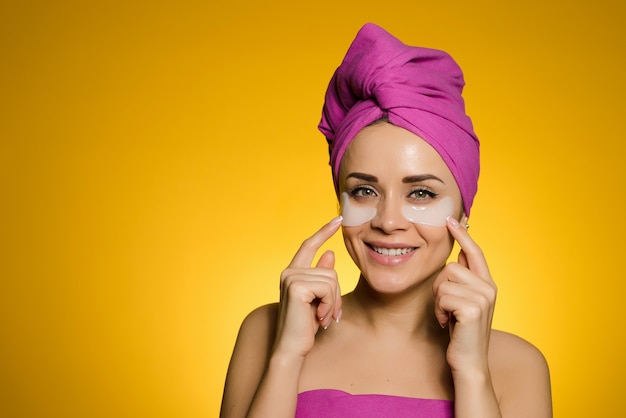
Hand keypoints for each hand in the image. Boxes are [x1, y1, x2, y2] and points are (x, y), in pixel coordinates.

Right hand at [272, 216, 342, 359]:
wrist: (291, 349)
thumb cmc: (304, 327)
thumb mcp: (318, 299)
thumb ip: (322, 277)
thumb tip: (330, 253)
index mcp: (293, 272)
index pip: (309, 245)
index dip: (324, 231)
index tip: (338, 219)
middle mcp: (289, 272)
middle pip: (330, 271)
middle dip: (336, 296)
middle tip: (328, 315)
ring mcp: (291, 277)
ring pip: (331, 280)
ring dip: (333, 303)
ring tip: (322, 318)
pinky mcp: (296, 286)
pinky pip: (328, 288)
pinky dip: (329, 305)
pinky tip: (319, 318)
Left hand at [432, 217, 496, 375]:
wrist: (468, 363)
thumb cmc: (461, 332)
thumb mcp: (462, 301)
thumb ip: (463, 279)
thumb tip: (457, 252)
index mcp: (487, 284)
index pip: (475, 252)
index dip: (462, 235)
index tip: (451, 219)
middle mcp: (489, 288)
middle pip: (450, 267)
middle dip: (439, 287)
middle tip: (446, 308)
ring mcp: (483, 298)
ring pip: (444, 281)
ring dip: (438, 301)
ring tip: (449, 317)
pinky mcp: (473, 308)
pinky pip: (443, 296)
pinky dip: (439, 311)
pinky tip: (449, 324)